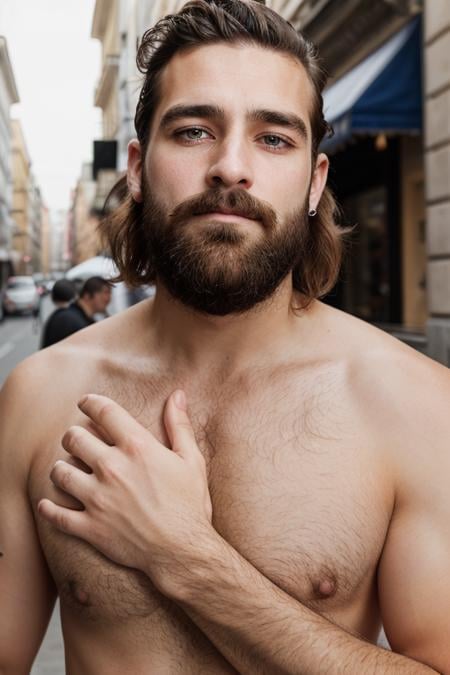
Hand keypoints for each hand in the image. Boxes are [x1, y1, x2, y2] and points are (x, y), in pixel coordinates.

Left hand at [38, 390, 213, 591]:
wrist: (183, 552)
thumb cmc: (190, 504)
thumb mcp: (191, 460)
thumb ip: (179, 425)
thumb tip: (177, 395)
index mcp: (137, 447)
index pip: (103, 411)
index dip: (90, 402)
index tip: (85, 402)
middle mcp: (112, 468)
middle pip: (74, 438)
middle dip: (73, 435)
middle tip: (77, 440)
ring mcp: (97, 498)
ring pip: (60, 472)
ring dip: (61, 468)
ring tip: (66, 470)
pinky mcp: (89, 526)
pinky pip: (56, 514)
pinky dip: (49, 508)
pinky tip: (48, 504)